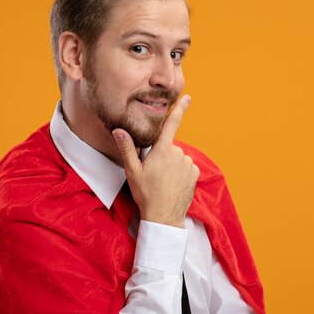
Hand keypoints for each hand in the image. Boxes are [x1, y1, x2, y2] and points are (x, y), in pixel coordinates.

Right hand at [112, 95, 199, 227]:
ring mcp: (188, 163)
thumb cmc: (146, 193)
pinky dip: (180, 172)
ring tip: (163, 181)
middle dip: (162, 155)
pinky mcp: (195, 174)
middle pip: (169, 147)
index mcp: (162, 150)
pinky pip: (187, 167)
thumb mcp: (132, 171)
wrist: (164, 216)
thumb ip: (127, 148)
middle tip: (153, 173)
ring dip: (172, 165)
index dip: (179, 109)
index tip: (187, 97)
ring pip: (178, 158)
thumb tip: (119, 130)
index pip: (171, 124)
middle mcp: (178, 153)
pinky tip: (172, 183)